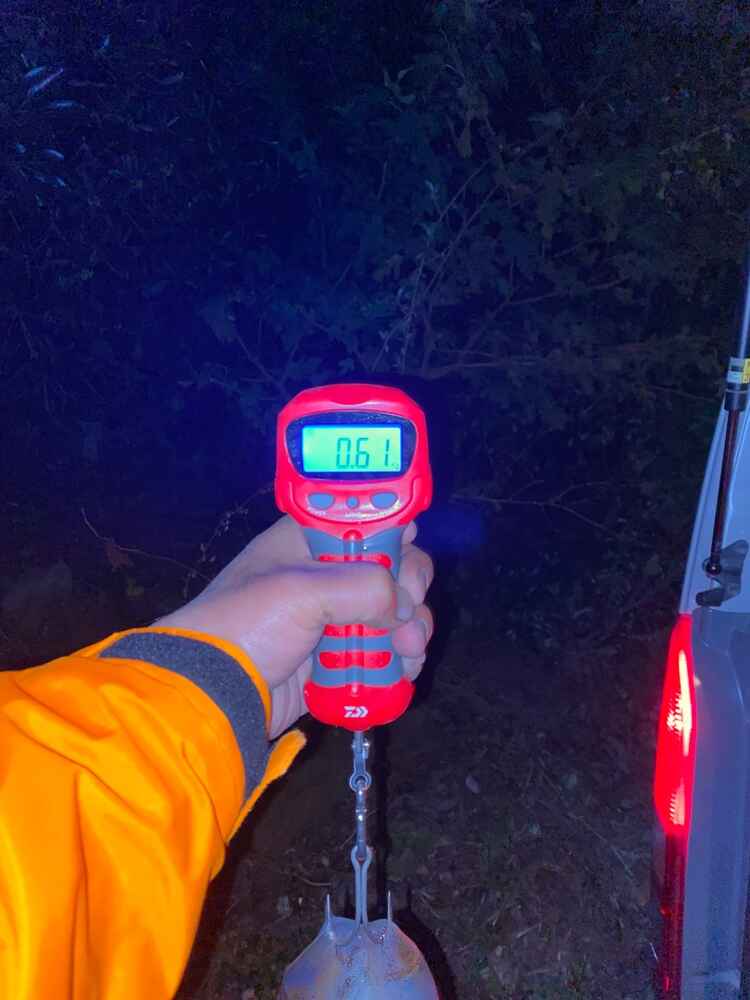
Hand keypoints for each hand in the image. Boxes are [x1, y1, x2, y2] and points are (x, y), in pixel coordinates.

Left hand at [154, 516, 433, 737]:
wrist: (212, 694)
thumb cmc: (248, 626)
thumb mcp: (300, 591)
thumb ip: (362, 586)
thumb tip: (401, 607)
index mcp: (306, 542)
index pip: (363, 522)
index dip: (393, 534)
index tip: (406, 556)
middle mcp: (322, 576)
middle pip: (389, 569)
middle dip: (409, 592)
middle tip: (410, 615)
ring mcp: (330, 620)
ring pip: (392, 614)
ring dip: (411, 631)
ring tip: (410, 652)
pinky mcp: (336, 660)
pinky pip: (381, 652)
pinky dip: (398, 660)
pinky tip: (402, 671)